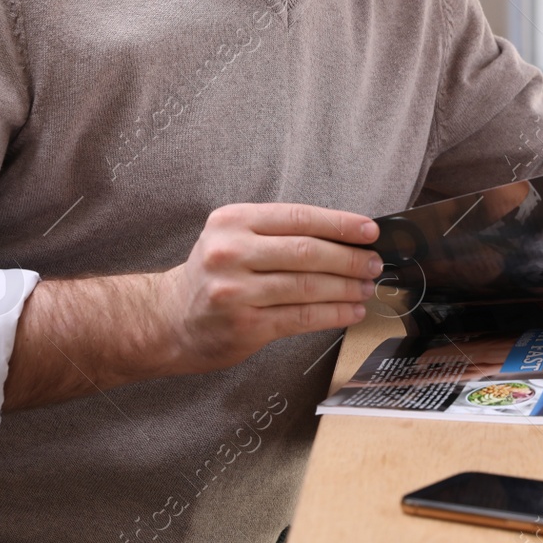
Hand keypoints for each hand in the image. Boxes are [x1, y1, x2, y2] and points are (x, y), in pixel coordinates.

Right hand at [151, 203, 382, 374]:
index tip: (370, 231)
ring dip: (346, 288)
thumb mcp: (234, 238)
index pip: (298, 217)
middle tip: (375, 263)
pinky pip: (301, 317)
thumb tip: (345, 237)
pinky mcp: (245, 325)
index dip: (340, 224)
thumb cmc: (213, 275)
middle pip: (307, 252)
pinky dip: (333, 314)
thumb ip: (279, 233)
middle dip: (350, 258)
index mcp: (232, 221)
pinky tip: (350, 311)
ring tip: (367, 288)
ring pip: (308, 286)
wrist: (167, 319)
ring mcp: (236, 291)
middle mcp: (231, 252)